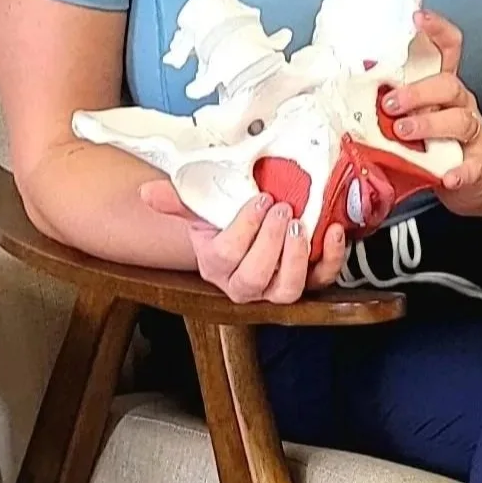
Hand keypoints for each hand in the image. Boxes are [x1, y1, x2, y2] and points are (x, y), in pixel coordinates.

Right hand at [141, 181, 349, 302]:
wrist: (246, 229)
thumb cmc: (224, 220)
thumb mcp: (201, 208)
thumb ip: (177, 200)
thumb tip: (147, 192)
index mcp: (216, 265)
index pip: (226, 256)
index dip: (244, 229)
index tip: (260, 199)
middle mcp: (245, 284)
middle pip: (255, 279)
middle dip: (270, 244)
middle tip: (283, 210)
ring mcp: (276, 286)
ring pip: (287, 290)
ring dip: (297, 258)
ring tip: (302, 225)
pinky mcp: (307, 281)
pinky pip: (321, 280)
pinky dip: (331, 259)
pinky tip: (334, 232)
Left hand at [381, 9, 481, 216]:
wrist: (472, 178)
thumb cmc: (433, 142)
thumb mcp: (413, 115)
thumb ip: (389, 102)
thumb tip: (344, 90)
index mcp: (441, 86)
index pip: (448, 48)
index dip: (436, 29)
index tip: (417, 16)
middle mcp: (460, 103)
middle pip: (448, 84)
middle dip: (417, 91)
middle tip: (389, 102)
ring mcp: (472, 132)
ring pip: (459, 119)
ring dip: (428, 124)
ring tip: (402, 132)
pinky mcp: (477, 163)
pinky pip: (472, 165)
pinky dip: (459, 171)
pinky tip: (446, 176)